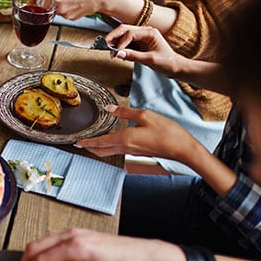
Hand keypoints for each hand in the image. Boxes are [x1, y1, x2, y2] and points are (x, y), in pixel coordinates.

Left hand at [33, 0, 127, 19]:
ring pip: (58, 11)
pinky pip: (66, 14)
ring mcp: (66, 15)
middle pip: (50, 7)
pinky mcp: (72, 19)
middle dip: (55, 1)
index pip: (42, 2)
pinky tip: (76, 4)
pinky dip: (69, 10)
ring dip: (62, 5)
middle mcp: (59, 9)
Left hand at [75, 105, 196, 161]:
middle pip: (102, 150)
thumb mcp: (145, 115)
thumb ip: (125, 112)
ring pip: (110, 151)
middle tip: (81, 144)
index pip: (99, 142)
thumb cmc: (167, 132)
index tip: (77, 143)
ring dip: (99, 148)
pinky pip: (119, 150)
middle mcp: (126, 147)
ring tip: (92, 143)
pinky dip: (111, 146)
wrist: (183, 149)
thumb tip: (109, 108)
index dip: (87, 142)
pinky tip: (113, 140)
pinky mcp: (139, 151)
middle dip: (90, 148)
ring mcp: (133, 151)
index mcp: (124, 139)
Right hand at [104, 25, 183, 77]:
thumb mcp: (150, 60)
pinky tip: (116, 52)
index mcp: (150, 32)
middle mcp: (145, 31)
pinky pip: (125, 42)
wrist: (175, 67)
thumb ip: (133, 56)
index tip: (116, 53)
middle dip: (112, 37)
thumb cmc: (167, 62)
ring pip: (123, 34)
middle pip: (124, 29)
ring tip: (108, 50)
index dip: (121, 43)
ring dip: (114, 41)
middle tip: (103, 45)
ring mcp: (141, 36)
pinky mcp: (138, 43)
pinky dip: (119, 46)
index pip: (130, 33)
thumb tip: (118, 53)